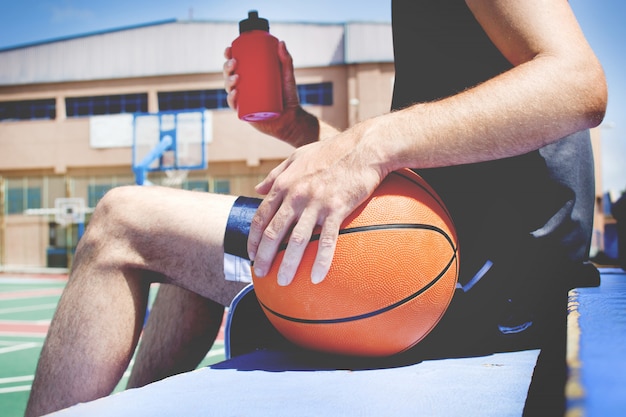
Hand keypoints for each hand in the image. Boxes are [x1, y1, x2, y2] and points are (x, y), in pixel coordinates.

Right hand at [223, 41, 305, 146]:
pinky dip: (232, 99)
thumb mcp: (287, 76)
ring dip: (228, 81)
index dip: (228, 57)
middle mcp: (244, 88)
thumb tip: (281, 42)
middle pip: (229, 75)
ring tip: (236, 77)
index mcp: (250, 77)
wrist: (291, 118)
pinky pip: (234, 106)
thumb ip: (286, 60)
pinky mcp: (245, 112)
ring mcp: (244, 100)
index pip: (235, 65)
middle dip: (227, 67)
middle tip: (234, 63)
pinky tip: (234, 93)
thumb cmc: (289, 97)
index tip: (229, 49)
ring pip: (229, 89)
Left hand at [247, 130, 384, 285]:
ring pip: (297, 240)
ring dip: (288, 264)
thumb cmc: (331, 151)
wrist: (363, 147)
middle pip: (274, 232)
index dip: (254, 238)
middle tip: (260, 274)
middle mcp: (297, 195)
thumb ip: (276, 174)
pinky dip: (321, 261)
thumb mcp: (297, 156)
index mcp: (285, 184)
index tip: (251, 254)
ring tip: (283, 282)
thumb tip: (257, 189)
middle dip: (264, 256)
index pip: (262, 216)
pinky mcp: (338, 209)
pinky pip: (327, 240)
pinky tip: (316, 277)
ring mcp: (317, 203)